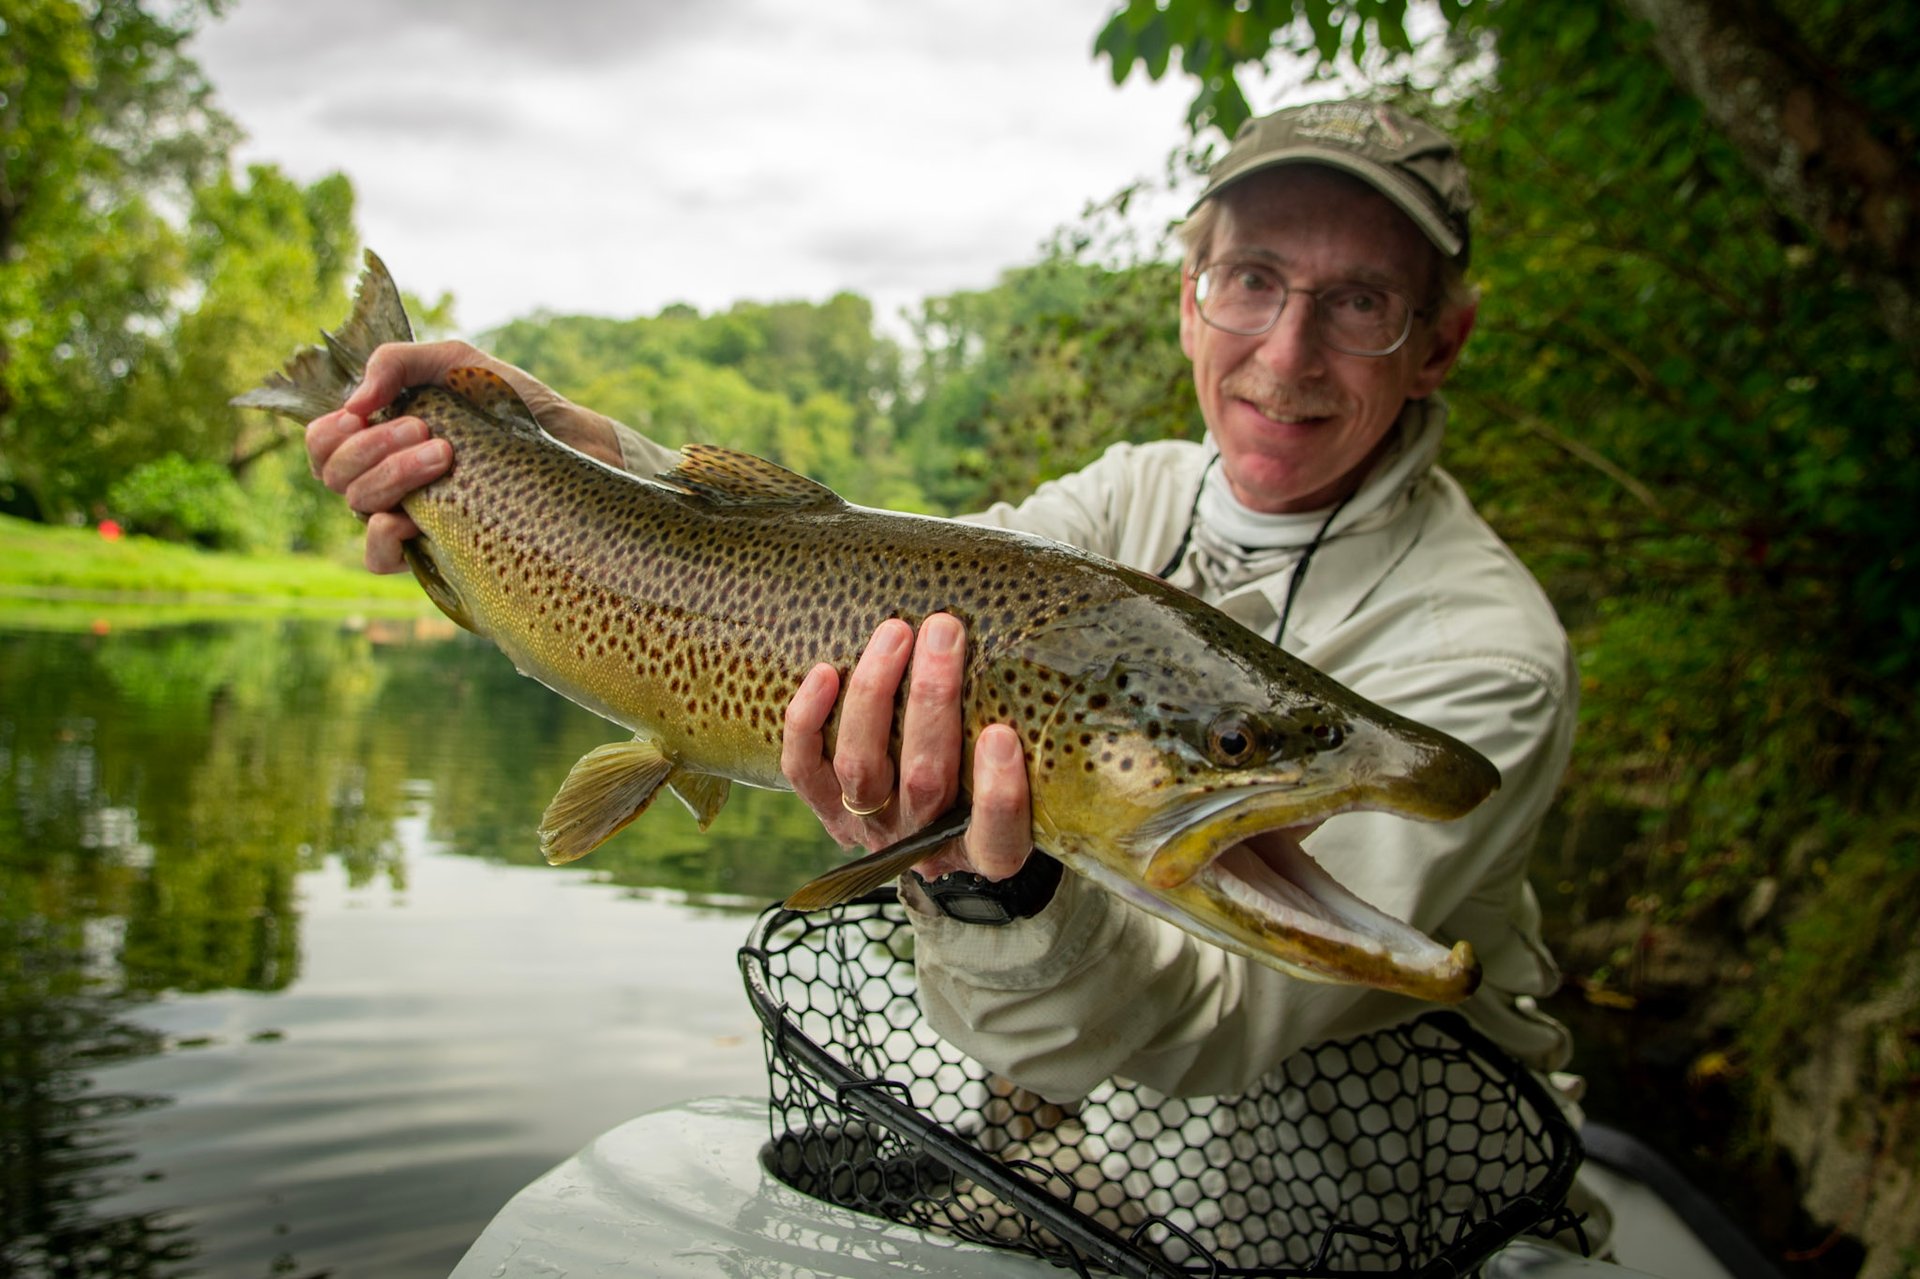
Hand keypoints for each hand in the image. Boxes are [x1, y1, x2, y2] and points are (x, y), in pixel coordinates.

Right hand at [304, 340, 623, 572]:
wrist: (568, 441)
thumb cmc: (511, 402)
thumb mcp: (456, 364)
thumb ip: (398, 363)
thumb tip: (354, 402)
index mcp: (381, 437)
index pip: (322, 444)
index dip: (329, 431)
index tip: (365, 412)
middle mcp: (386, 479)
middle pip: (335, 473)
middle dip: (373, 445)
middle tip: (425, 428)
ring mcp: (408, 515)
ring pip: (359, 506)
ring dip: (392, 475)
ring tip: (445, 453)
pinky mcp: (434, 549)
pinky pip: (379, 558)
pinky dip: (384, 537)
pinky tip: (412, 520)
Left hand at [781, 613, 1032, 879]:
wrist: (934, 829)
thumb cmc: (988, 785)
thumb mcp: (1026, 781)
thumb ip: (1029, 742)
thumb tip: (1050, 656)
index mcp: (982, 849)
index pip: (995, 840)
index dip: (997, 795)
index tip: (1001, 735)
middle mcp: (921, 842)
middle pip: (923, 781)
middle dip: (932, 701)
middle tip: (945, 632)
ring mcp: (869, 828)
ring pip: (860, 766)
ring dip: (875, 693)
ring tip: (895, 632)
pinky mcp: (826, 810)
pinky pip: (803, 769)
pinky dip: (807, 721)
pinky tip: (826, 672)